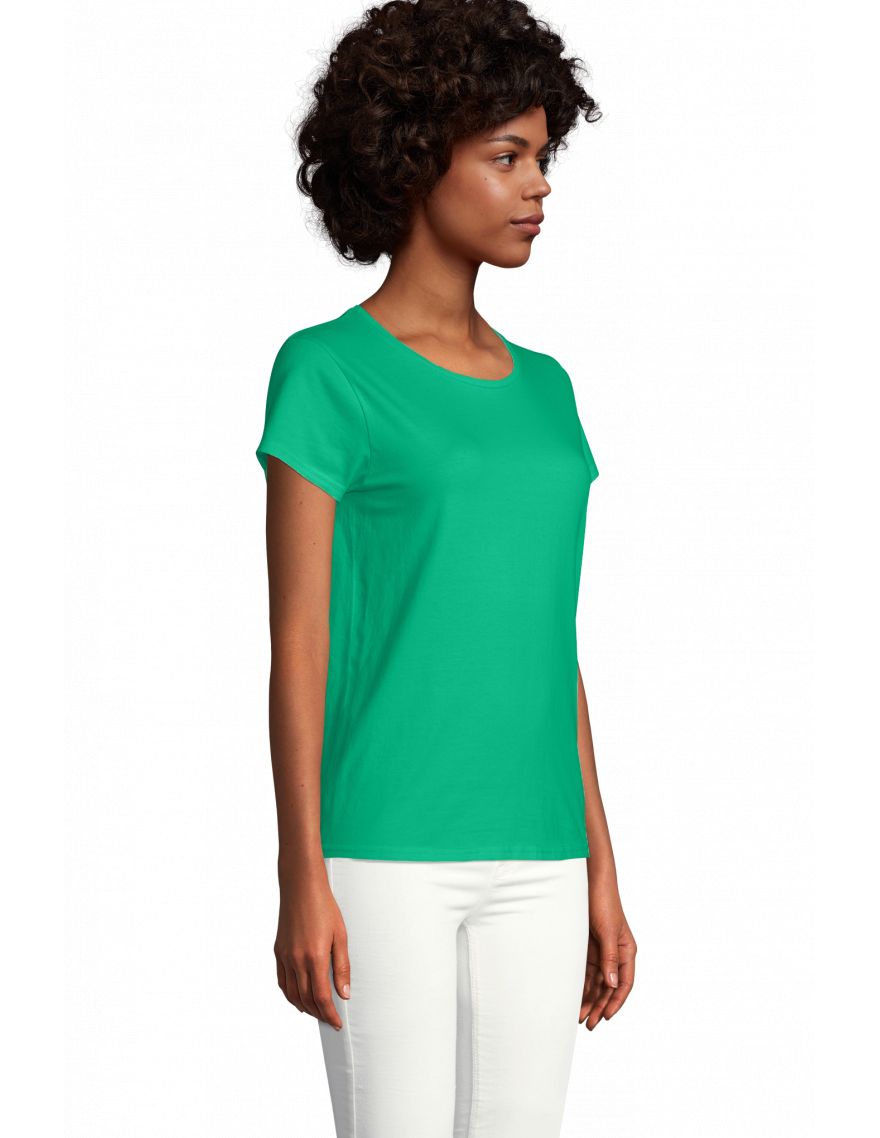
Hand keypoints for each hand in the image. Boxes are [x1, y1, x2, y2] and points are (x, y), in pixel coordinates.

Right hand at [274, 867, 350, 1030]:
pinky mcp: (278, 951)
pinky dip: (290, 994)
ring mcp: (285, 956)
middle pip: (306, 999)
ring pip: (292, 994)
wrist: (301, 887)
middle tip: (329, 1019)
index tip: (337, 1022)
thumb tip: (343, 993)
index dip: (329, 1014)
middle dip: (319, 1013)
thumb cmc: (324, 907)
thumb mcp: (340, 936)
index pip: (321, 998)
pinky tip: (298, 997)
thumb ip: (342, 967)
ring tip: (316, 1012)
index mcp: (315, 957)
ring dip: (304, 1007)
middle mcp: (297, 960)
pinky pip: (282, 981)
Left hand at [579, 881, 635, 1029]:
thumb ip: (610, 958)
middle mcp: (615, 954)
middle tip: (588, 1023)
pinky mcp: (588, 947)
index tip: (605, 1017)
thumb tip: (612, 984)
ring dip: (589, 998)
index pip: (624, 983)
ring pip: (596, 982)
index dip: (616, 1002)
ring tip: (578, 1015)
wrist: (589, 882)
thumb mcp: (608, 932)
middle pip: (608, 987)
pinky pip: (585, 971)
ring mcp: (601, 951)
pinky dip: (581, 984)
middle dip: (599, 1005)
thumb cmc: (604, 902)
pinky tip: (574, 996)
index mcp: (626, 951)